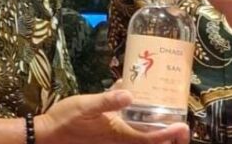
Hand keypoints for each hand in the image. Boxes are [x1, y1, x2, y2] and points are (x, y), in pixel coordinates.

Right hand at [36, 90, 188, 143]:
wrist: (47, 135)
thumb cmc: (66, 120)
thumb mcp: (85, 105)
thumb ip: (106, 100)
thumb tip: (129, 92)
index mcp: (117, 135)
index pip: (149, 138)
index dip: (168, 134)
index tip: (183, 127)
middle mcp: (118, 141)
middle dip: (168, 139)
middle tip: (182, 129)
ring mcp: (113, 141)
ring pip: (140, 141)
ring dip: (157, 136)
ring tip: (170, 125)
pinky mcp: (107, 138)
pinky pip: (130, 137)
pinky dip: (141, 130)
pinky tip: (140, 114)